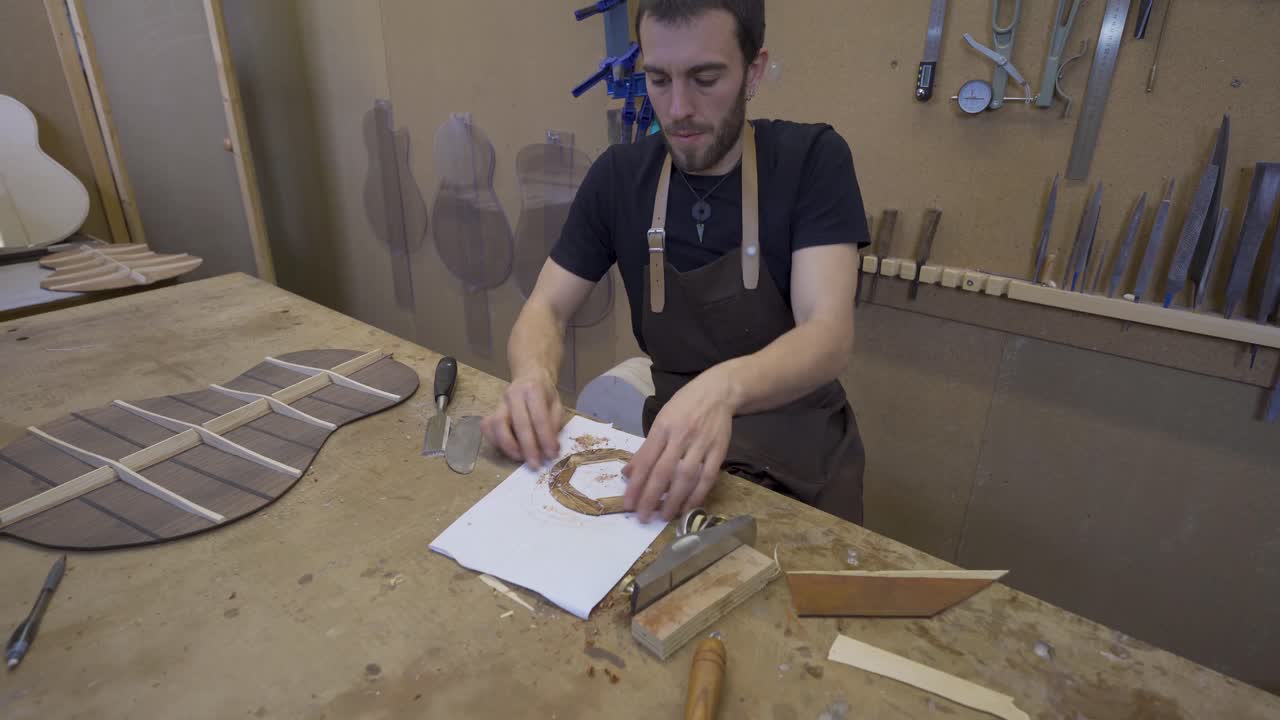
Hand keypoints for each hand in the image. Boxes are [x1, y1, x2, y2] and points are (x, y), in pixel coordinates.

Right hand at [481, 369, 562, 466]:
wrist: (529, 378)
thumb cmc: (545, 394)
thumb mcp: (556, 405)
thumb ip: (554, 425)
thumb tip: (550, 449)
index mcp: (533, 389)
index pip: (539, 417)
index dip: (545, 439)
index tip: (551, 455)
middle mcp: (513, 394)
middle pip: (519, 423)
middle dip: (528, 447)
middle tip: (535, 464)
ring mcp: (499, 403)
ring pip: (496, 424)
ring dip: (508, 445)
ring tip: (520, 458)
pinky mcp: (491, 411)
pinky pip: (487, 428)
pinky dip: (495, 441)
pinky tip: (508, 450)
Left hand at [622, 366, 736, 522]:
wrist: (718, 392)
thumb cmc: (684, 406)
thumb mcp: (660, 420)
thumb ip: (646, 448)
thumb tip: (628, 473)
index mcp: (662, 428)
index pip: (646, 461)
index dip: (636, 485)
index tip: (628, 504)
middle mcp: (681, 436)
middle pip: (663, 472)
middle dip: (651, 497)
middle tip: (643, 517)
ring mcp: (701, 444)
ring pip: (685, 477)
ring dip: (674, 500)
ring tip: (663, 516)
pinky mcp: (719, 450)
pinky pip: (707, 477)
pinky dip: (697, 494)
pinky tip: (688, 507)